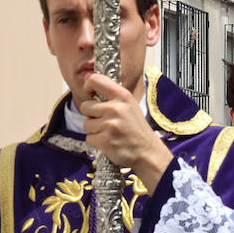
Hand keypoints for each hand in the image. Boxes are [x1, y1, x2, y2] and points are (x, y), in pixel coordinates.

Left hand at [80, 74, 171, 188]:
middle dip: (92, 115)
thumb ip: (111, 95)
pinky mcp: (105, 140)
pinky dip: (97, 142)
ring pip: (86, 124)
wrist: (147, 152)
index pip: (95, 80)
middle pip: (85, 106)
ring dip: (95, 130)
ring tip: (110, 132)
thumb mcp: (130, 105)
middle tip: (107, 121)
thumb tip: (88, 80)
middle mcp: (116, 108)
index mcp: (123, 96)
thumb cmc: (136, 128)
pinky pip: (89, 138)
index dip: (88, 87)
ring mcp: (110, 125)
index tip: (91, 94)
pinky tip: (110, 141)